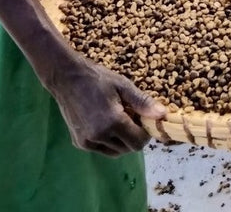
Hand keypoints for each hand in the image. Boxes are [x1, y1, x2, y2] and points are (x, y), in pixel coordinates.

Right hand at [48, 54, 164, 156]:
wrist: (67, 78)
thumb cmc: (98, 78)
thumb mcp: (123, 85)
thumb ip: (143, 102)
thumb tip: (162, 115)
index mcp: (112, 122)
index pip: (138, 142)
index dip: (145, 133)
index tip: (143, 120)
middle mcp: (99, 137)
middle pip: (128, 149)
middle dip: (134, 136)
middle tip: (131, 117)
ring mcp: (87, 142)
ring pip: (115, 151)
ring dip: (122, 140)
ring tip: (118, 119)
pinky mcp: (79, 143)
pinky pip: (101, 149)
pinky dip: (108, 141)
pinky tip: (105, 124)